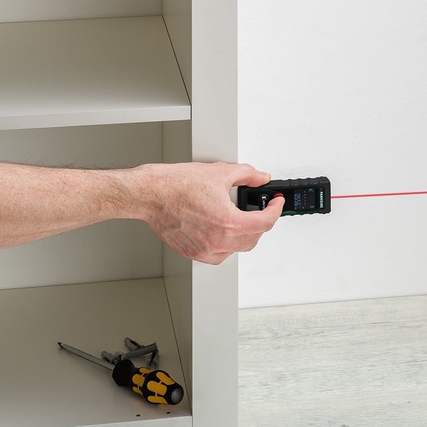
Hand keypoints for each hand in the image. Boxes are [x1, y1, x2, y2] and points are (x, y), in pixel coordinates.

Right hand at [133, 162, 283, 264]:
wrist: (149, 194)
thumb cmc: (175, 185)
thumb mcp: (219, 172)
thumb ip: (247, 175)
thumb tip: (260, 178)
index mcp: (229, 223)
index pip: (265, 222)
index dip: (275, 210)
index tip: (276, 204)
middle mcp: (219, 241)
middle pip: (254, 238)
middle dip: (261, 223)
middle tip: (261, 209)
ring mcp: (206, 250)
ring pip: (238, 248)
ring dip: (244, 235)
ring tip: (240, 218)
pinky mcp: (195, 253)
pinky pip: (220, 254)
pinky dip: (227, 244)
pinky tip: (222, 229)